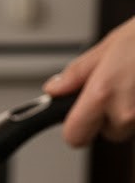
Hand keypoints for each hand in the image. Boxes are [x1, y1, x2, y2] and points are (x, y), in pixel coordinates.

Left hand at [44, 15, 134, 146]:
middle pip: (108, 133)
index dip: (75, 129)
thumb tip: (54, 89)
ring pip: (131, 127)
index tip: (76, 121)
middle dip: (109, 116)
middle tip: (120, 88)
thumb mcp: (109, 46)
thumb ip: (78, 73)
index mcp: (102, 94)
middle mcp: (127, 111)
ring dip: (132, 112)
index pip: (75, 136)